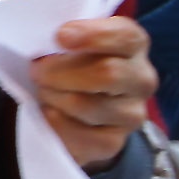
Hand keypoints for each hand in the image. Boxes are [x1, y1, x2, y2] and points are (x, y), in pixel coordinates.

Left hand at [32, 14, 158, 168]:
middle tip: (37, 71)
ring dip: (53, 96)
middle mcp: (141, 80)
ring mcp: (131, 114)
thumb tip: (51, 36)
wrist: (78, 112)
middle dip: (60, 71)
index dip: (92, 35)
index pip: (125, 36)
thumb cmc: (72, 65)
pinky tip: (49, 112)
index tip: (60, 36)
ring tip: (44, 91)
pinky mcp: (112, 142)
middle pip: (107, 73)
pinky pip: (76, 134)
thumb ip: (69, 36)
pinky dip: (53, 121)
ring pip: (85, 104)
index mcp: (134, 45)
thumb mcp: (74, 44)